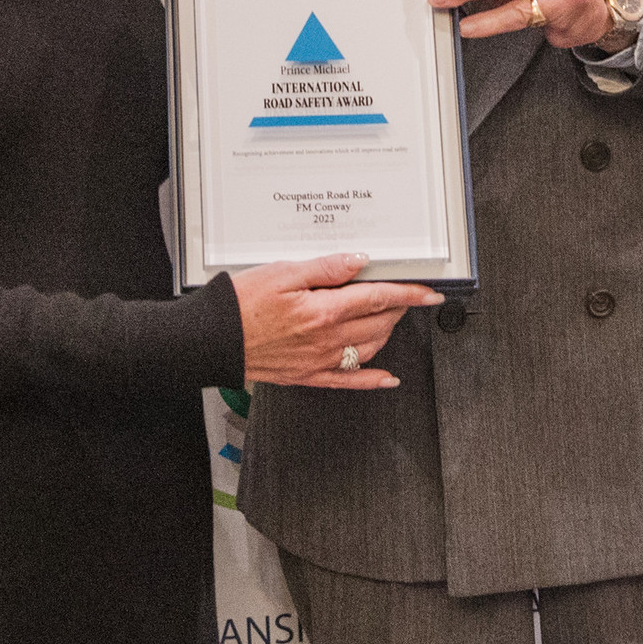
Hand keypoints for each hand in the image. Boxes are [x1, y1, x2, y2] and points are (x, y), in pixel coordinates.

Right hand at [235, 251, 443, 387]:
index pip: (378, 299)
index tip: (429, 292)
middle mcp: (326, 340)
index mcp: (323, 311)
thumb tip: (358, 262)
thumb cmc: (240, 306)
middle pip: (379, 323)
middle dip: (398, 307)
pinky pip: (349, 382)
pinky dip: (374, 380)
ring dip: (388, 332)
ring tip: (391, 317)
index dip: (409, 293)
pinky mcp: (308, 375)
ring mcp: (319, 361)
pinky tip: (387, 378)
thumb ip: (325, 268)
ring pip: (370, 348)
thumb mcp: (282, 272)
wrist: (214, 340)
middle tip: (405, 294)